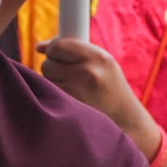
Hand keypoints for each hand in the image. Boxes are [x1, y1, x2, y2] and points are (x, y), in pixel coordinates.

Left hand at [38, 37, 156, 146]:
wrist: (126, 120)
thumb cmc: (111, 88)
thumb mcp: (103, 64)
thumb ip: (75, 51)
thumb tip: (39, 47)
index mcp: (99, 57)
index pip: (60, 45)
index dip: (52, 49)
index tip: (54, 54)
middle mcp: (89, 73)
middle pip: (49, 64)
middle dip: (52, 68)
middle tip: (66, 74)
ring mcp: (78, 92)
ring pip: (46, 80)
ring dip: (52, 82)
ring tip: (72, 88)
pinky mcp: (71, 108)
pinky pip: (49, 95)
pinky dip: (54, 96)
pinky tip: (69, 100)